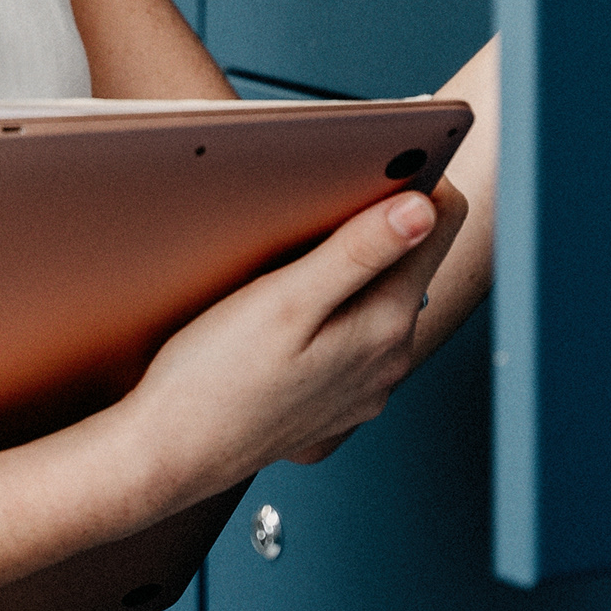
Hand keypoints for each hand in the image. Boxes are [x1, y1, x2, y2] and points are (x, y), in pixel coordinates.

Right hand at [120, 176, 471, 502]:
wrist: (170, 454)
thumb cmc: (214, 380)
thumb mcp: (285, 301)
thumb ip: (358, 253)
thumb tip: (424, 210)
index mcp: (386, 326)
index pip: (440, 224)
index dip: (419, 176)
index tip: (381, 157)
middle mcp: (389, 360)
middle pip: (414, 259)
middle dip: (383, 219)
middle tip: (328, 194)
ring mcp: (366, 386)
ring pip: (382, 297)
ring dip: (356, 265)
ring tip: (300, 248)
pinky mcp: (338, 401)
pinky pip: (355, 336)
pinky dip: (336, 308)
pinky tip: (290, 307)